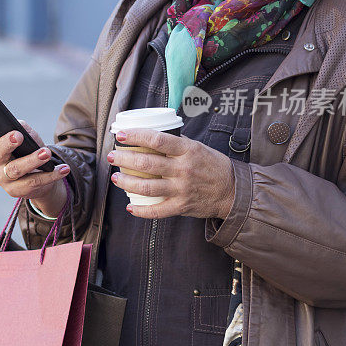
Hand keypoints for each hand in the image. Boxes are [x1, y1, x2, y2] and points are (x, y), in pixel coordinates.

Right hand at [0, 112, 69, 216]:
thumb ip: (22, 129)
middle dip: (7, 144)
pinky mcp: (16, 191)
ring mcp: (3, 178)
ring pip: (16, 169)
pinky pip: (34, 182)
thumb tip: (19, 127)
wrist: (39, 178)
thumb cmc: (28, 151)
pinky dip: (51, 175)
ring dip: (32, 160)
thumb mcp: (27, 137)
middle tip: (18, 136)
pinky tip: (63, 169)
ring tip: (46, 153)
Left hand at [107, 128, 235, 219]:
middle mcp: (183, 169)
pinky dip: (141, 211)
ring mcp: (182, 189)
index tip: (120, 135)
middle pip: (146, 164)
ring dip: (126, 182)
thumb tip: (150, 135)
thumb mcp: (197, 147)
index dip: (136, 136)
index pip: (156, 140)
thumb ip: (176, 143)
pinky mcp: (181, 206)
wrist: (233, 190)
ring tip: (115, 177)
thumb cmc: (212, 165)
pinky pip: (157, 211)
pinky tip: (130, 207)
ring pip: (146, 187)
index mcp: (187, 150)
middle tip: (112, 155)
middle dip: (124, 159)